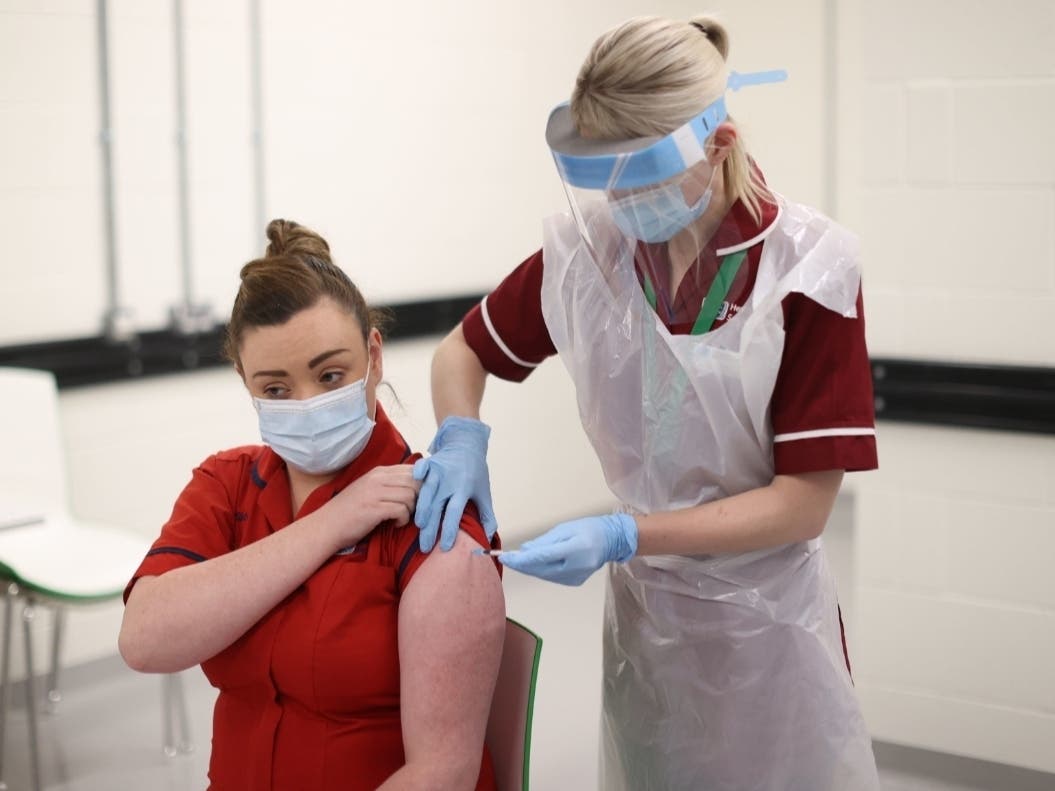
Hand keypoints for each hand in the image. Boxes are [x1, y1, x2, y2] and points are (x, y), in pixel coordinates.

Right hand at [320, 465, 420, 548]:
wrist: (326, 526)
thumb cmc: (351, 511)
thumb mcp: (370, 489)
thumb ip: (390, 483)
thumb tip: (418, 485)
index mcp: (379, 472)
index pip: (413, 469)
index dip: (422, 483)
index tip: (419, 497)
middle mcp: (377, 478)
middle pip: (416, 480)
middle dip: (420, 497)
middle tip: (412, 510)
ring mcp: (375, 492)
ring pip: (411, 495)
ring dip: (411, 510)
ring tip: (401, 517)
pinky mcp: (374, 509)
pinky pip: (402, 510)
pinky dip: (403, 519)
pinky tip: (395, 524)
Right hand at [412, 417, 497, 552]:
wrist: (467, 445)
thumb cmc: (475, 472)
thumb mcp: (483, 493)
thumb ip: (486, 515)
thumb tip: (487, 536)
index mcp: (464, 489)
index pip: (455, 513)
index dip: (450, 530)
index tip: (445, 546)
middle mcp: (450, 480)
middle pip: (437, 507)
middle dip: (430, 529)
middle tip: (425, 547)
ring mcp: (438, 471)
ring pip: (426, 493)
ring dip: (420, 510)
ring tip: (417, 527)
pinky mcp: (429, 463)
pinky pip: (419, 471)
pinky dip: (414, 480)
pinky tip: (407, 493)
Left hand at [498, 513, 636, 585]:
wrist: (611, 541)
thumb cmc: (589, 529)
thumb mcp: (564, 529)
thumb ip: (543, 541)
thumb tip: (524, 551)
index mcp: (574, 549)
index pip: (541, 557)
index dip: (520, 559)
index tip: (504, 556)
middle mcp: (575, 567)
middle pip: (540, 570)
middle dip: (521, 565)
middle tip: (506, 558)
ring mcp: (575, 578)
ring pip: (544, 575)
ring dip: (529, 568)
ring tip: (517, 559)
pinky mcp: (574, 582)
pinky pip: (551, 577)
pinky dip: (541, 570)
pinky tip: (534, 563)